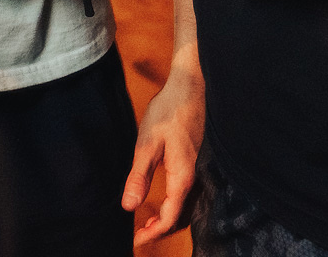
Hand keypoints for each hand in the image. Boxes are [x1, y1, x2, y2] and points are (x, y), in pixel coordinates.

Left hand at [123, 59, 203, 242]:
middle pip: (181, 216)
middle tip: (140, 234)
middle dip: (160, 229)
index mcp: (182, 177)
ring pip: (186, 206)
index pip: (170, 217)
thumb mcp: (147, 144)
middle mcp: (194, 178)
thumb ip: (139, 176)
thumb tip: (129, 206)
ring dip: (168, 217)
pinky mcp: (197, 162)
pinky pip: (187, 193)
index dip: (153, 233)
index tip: (136, 240)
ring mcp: (198, 170)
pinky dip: (174, 204)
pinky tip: (161, 199)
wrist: (191, 87)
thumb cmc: (169, 112)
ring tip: (148, 221)